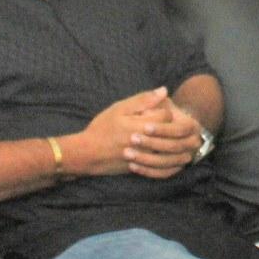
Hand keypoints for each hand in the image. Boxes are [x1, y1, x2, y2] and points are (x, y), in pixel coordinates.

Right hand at [79, 88, 203, 179]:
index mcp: (140, 126)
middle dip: (167, 126)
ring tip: (157, 136)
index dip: (163, 111)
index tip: (155, 111)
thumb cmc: (102, 128)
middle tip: (157, 124)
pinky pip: (163, 164)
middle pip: (170, 133)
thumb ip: (143, 100)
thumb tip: (164, 90)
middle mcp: (146, 143)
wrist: (88, 153)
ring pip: (168, 149)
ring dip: (167, 141)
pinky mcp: (143, 168)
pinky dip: (163, 155)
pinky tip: (158, 149)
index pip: (167, 116)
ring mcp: (145, 158)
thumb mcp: (119, 109)